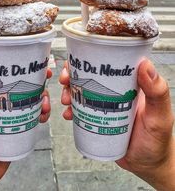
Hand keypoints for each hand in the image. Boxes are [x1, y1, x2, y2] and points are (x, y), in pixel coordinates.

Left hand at [0, 46, 50, 189]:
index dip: (12, 61)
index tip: (25, 56)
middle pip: (18, 82)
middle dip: (33, 77)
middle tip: (45, 75)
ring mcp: (7, 115)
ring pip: (28, 98)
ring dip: (40, 95)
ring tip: (44, 100)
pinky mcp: (16, 128)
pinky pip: (32, 116)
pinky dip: (41, 113)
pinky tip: (43, 114)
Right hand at [59, 59, 174, 189]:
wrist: (147, 165)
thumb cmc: (157, 140)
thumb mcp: (160, 116)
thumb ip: (157, 92)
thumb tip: (145, 64)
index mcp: (128, 85)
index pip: (108, 64)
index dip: (90, 60)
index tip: (78, 61)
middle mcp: (114, 92)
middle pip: (89, 76)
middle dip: (73, 75)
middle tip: (66, 81)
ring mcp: (104, 106)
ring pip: (81, 92)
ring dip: (69, 92)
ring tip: (66, 100)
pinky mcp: (96, 120)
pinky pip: (80, 111)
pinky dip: (70, 110)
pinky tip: (68, 115)